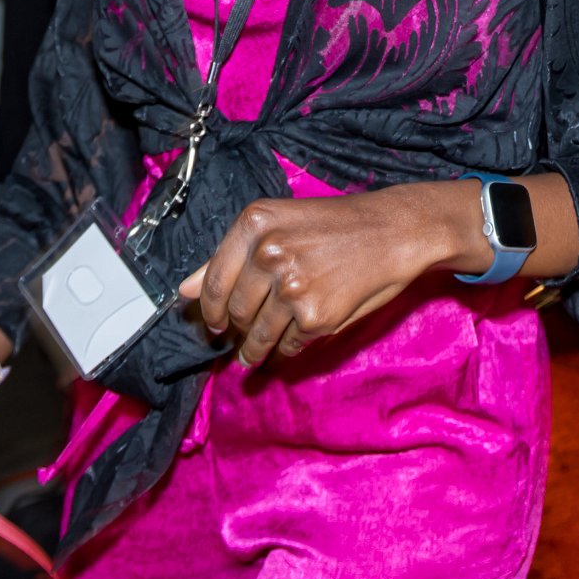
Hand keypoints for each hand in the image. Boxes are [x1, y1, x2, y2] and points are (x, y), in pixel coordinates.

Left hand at [178, 188, 462, 368]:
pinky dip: (285, 350)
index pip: (214, 281)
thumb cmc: (336, 226)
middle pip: (235, 310)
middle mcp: (268, 253)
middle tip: (242, 335)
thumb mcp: (279, 226)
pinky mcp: (315, 317)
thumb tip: (186, 291)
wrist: (392, 232)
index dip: (210, 309)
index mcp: (254, 224)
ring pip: (257, 334)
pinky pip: (288, 345)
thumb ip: (230, 257)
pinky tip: (289, 344)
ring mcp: (291, 287)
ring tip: (254, 355)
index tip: (212, 323)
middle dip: (237, 328)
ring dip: (254, 350)